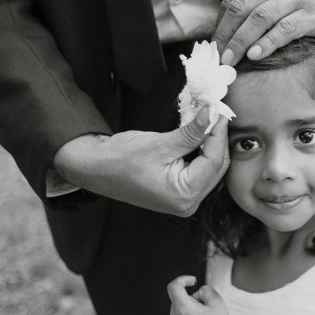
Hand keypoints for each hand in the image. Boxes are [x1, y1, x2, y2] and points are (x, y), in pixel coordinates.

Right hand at [52, 106, 229, 215]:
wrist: (95, 167)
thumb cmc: (121, 159)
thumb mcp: (161, 143)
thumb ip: (192, 132)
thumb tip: (213, 115)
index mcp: (184, 196)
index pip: (214, 162)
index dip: (219, 134)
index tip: (220, 111)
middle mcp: (187, 203)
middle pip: (216, 166)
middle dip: (217, 138)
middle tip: (217, 112)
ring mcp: (183, 199)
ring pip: (210, 168)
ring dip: (211, 144)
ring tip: (210, 120)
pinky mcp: (178, 191)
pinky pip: (200, 170)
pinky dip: (202, 151)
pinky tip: (200, 134)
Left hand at [167, 275, 235, 314]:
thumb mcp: (216, 300)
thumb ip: (204, 289)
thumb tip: (194, 293)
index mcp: (183, 310)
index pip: (173, 287)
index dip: (183, 280)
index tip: (193, 282)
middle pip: (177, 301)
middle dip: (190, 300)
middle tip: (204, 310)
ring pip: (176, 314)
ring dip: (186, 313)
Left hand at [214, 0, 314, 65]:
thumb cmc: (304, 0)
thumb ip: (254, 8)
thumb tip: (226, 40)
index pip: (231, 2)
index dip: (219, 27)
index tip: (214, 49)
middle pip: (241, 9)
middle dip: (226, 36)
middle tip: (219, 58)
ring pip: (259, 17)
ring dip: (241, 41)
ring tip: (232, 60)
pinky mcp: (312, 13)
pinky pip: (285, 28)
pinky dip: (268, 42)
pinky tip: (257, 55)